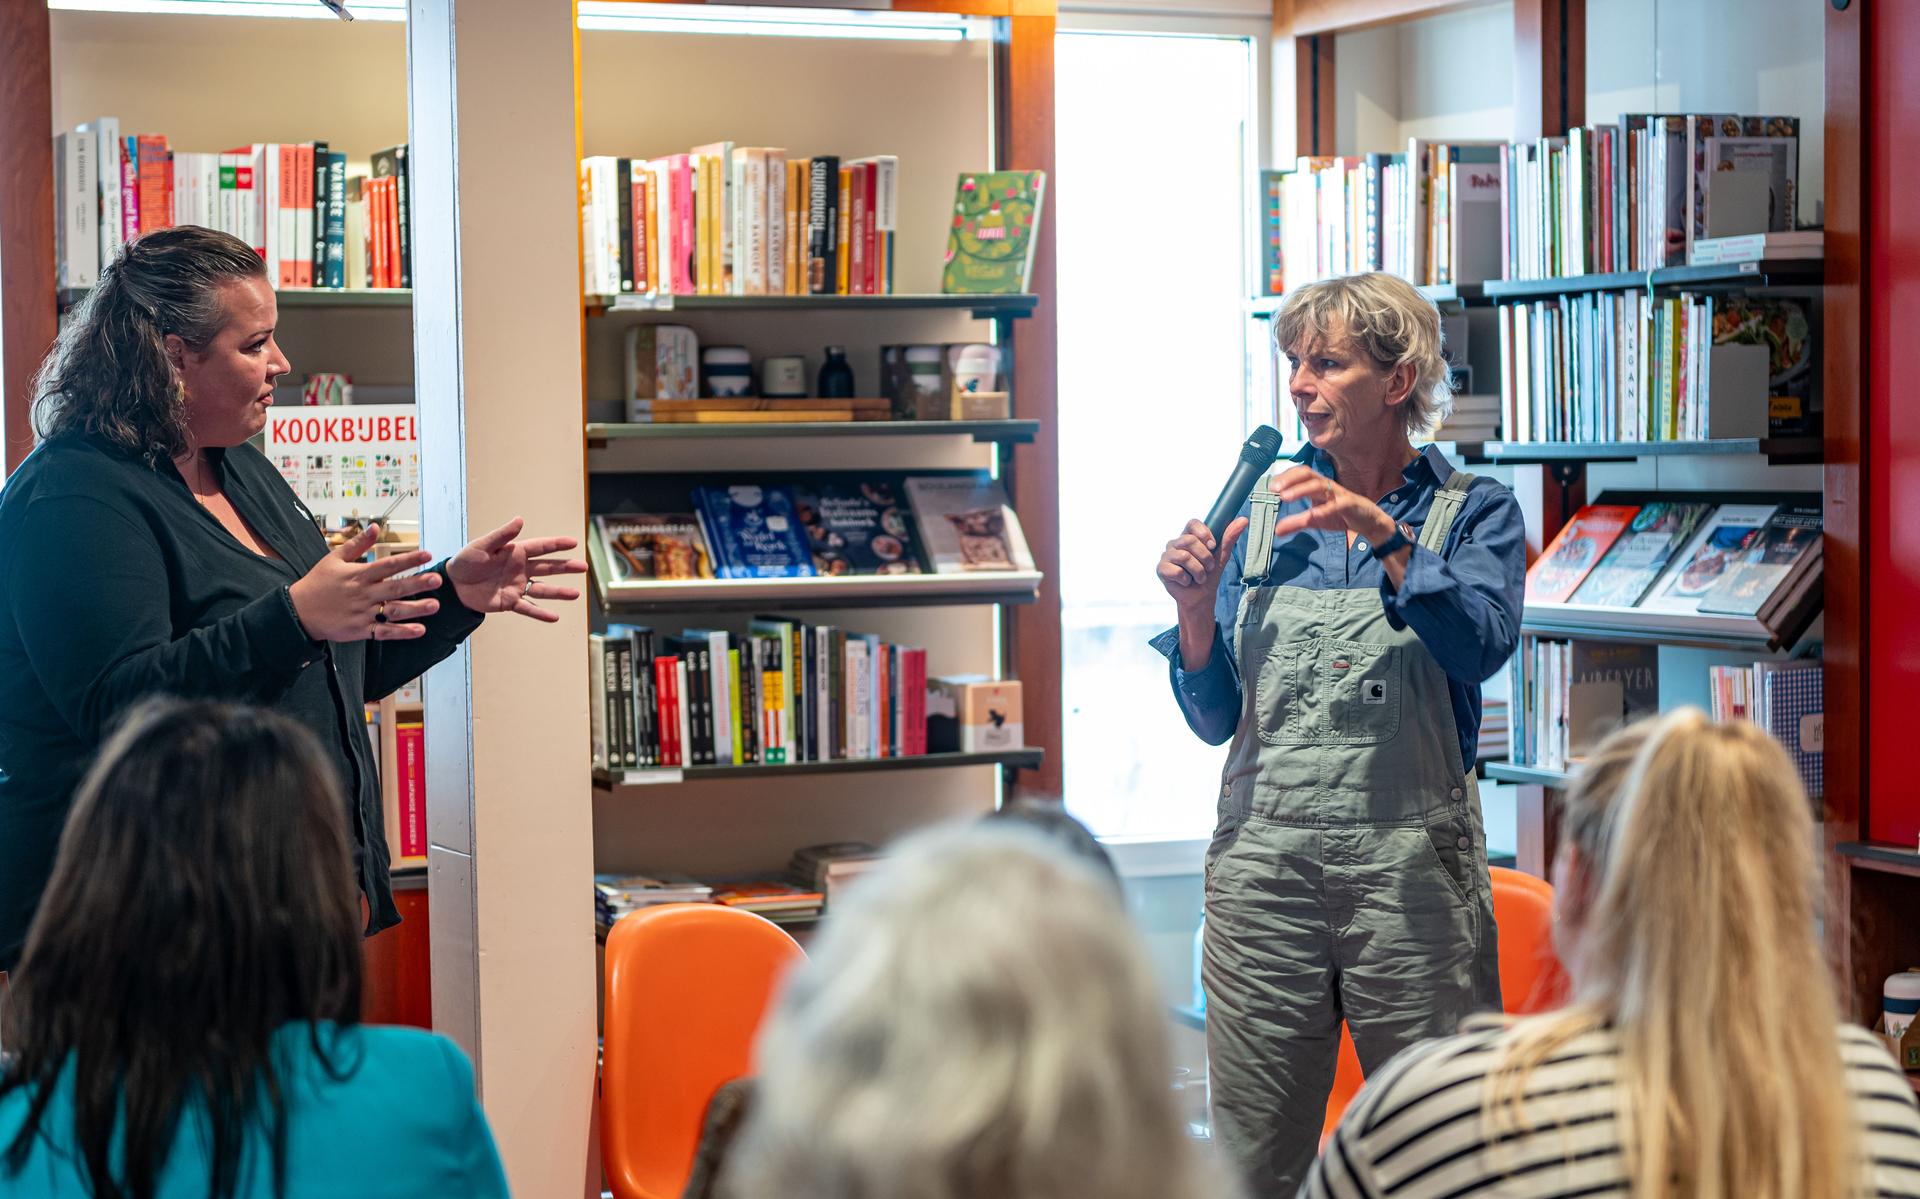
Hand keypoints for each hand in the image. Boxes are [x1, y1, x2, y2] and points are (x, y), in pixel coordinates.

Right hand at [288, 523, 441, 641]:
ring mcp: (362, 613)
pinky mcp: (360, 630)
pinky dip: (402, 632)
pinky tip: (420, 630)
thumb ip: (358, 544)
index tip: (428, 554)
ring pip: (393, 610)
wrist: (298, 612)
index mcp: (358, 575)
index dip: (408, 560)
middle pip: (395, 587)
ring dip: (415, 609)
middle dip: (417, 583)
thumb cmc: (317, 583)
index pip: (387, 565)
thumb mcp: (334, 558)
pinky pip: (384, 632)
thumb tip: (375, 526)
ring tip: (435, 606)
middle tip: (438, 580)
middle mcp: (363, 594)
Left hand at [447, 517, 587, 622]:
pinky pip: (528, 608)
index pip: (541, 547)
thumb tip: (520, 519)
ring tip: (576, 594)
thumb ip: (502, 535)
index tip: (573, 542)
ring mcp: (517, 586)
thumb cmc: (465, 561)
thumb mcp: (482, 546)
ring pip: (543, 589)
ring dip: (559, 592)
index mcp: (515, 552)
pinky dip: (541, 613)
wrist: (453, 586)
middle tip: (583, 567)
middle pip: (548, 568)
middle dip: (566, 568)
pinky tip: (555, 617)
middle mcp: (520, 569)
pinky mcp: (510, 602)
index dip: (557, 545)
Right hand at [1158, 517, 1247, 613]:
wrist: (1201, 598)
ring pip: (1184, 556)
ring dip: (1198, 571)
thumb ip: (1229, 538)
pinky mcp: (1161, 569)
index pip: (1192, 523)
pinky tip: (1186, 582)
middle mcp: (1175, 544)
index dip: (1203, 533)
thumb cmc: (1209, 576)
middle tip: (1209, 568)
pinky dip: (1186, 579)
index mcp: (1188, 537)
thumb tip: (1243, 520)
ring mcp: (1166, 556)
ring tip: (1200, 577)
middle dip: (1205, 557)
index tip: (1212, 546)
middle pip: (1189, 540)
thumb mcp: (1221, 556)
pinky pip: (1175, 570)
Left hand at [1267, 466, 1395, 543]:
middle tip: (1274, 489)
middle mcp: (1327, 486)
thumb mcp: (1314, 520)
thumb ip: (1296, 523)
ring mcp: (1339, 494)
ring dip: (1301, 490)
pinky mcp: (1351, 504)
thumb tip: (1276, 530)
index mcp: (1317, 486)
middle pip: (1308, 475)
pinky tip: (1315, 514)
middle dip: (1290, 480)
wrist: (1368, 521)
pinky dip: (1326, 508)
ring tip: (1286, 497)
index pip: (1299, 475)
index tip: (1270, 487)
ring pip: (1320, 486)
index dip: (1285, 478)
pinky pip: (1338, 504)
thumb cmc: (1341, 515)